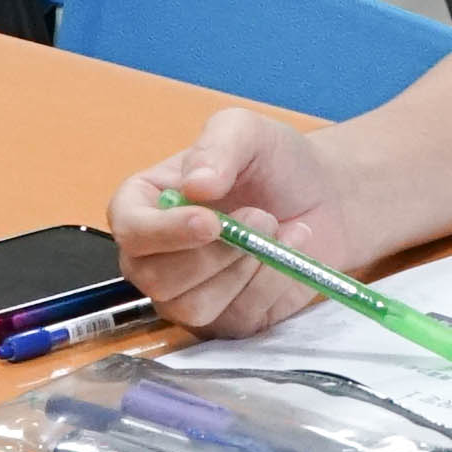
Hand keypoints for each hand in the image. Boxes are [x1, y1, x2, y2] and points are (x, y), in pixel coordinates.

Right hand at [107, 108, 367, 336]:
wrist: (323, 196)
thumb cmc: (272, 162)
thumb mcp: (245, 131)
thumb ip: (218, 146)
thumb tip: (196, 185)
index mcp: (143, 205)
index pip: (128, 229)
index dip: (163, 232)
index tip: (210, 221)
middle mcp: (153, 256)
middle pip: (157, 279)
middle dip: (217, 253)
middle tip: (262, 215)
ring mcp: (186, 294)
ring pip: (195, 306)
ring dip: (244, 268)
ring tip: (275, 229)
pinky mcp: (225, 320)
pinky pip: (237, 317)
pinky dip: (271, 284)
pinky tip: (288, 251)